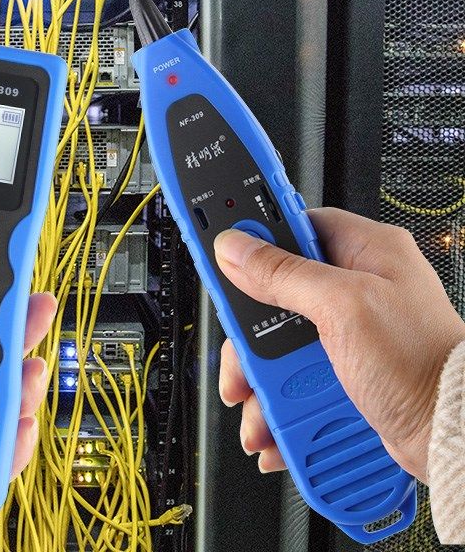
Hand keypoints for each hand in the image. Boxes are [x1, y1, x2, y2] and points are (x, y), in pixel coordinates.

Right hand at [213, 207, 464, 482]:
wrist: (455, 438)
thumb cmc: (424, 364)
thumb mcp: (343, 306)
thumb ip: (283, 272)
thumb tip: (236, 247)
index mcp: (363, 249)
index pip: (291, 224)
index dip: (254, 235)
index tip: (220, 247)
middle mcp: (354, 285)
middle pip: (274, 290)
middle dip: (251, 330)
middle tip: (241, 351)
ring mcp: (348, 328)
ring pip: (279, 339)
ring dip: (260, 376)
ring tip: (256, 405)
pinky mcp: (344, 366)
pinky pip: (294, 373)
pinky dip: (279, 398)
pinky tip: (275, 420)